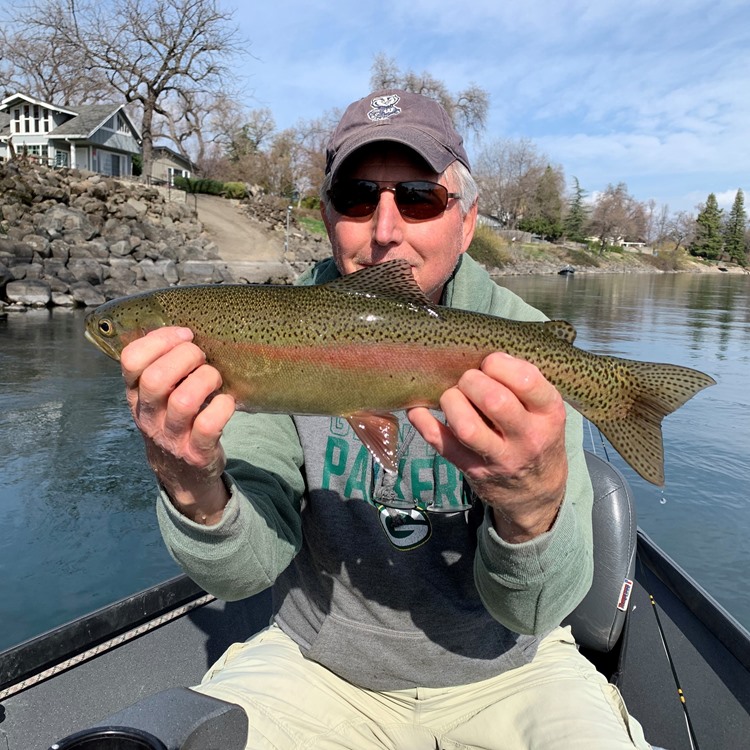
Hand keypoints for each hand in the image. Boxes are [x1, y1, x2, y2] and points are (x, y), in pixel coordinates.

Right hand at [120, 327, 235, 523]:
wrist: (182, 474)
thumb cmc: (175, 420)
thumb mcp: (157, 396)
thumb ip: (161, 364)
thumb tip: (185, 327)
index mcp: (135, 394)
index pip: (130, 359)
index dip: (159, 340)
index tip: (185, 335)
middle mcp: (147, 416)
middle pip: (156, 378)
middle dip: (186, 358)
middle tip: (202, 358)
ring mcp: (170, 437)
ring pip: (184, 401)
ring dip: (207, 380)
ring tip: (215, 379)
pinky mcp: (195, 453)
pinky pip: (209, 426)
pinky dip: (224, 407)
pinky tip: (227, 402)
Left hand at [408, 352, 567, 541]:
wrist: (536, 492)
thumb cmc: (536, 436)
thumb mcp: (544, 410)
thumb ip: (522, 383)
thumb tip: (478, 352)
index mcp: (549, 414)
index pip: (526, 380)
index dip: (499, 364)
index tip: (490, 363)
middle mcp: (528, 438)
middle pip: (494, 400)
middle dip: (471, 380)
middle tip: (468, 380)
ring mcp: (500, 458)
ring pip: (467, 426)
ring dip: (451, 402)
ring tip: (452, 396)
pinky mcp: (473, 471)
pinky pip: (442, 444)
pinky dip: (423, 423)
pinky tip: (418, 409)